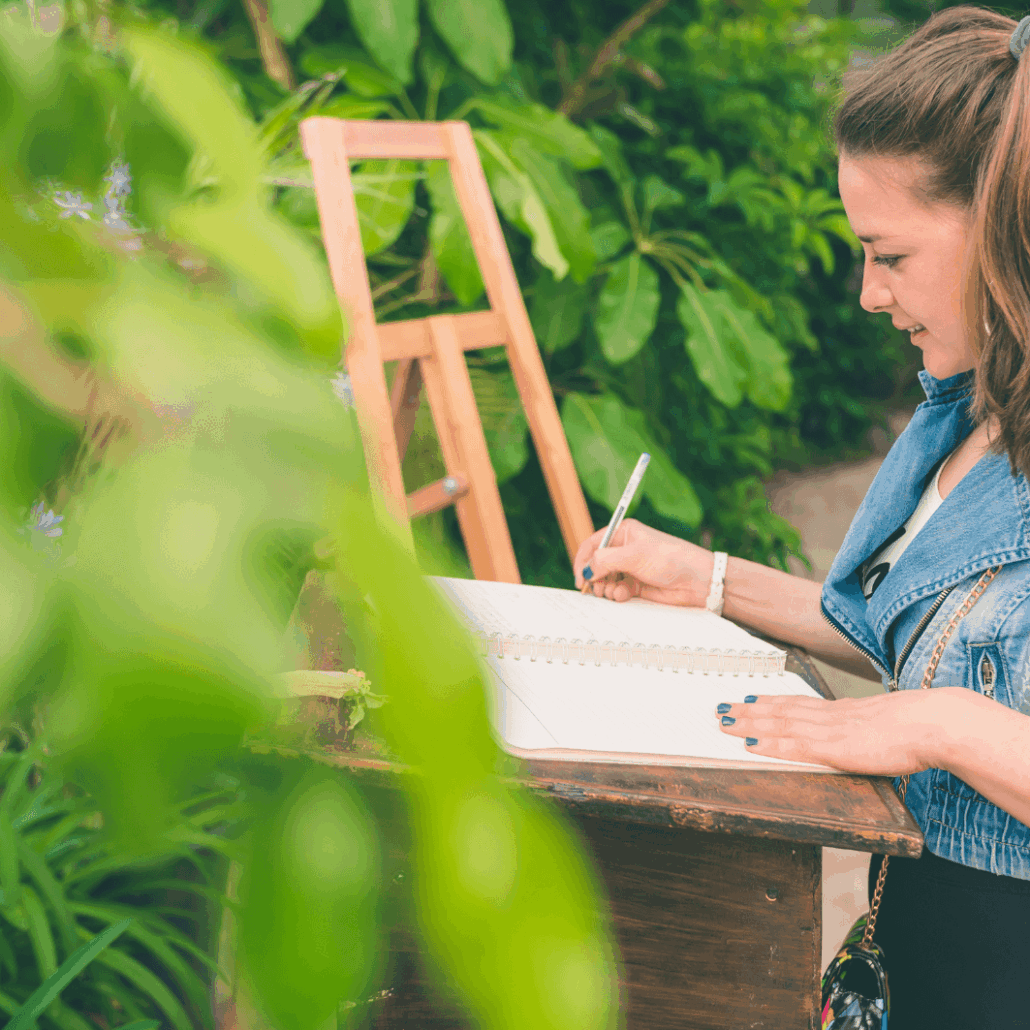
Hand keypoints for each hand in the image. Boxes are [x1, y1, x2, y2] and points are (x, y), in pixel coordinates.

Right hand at [573, 518, 715, 606]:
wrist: (697, 581)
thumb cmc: (671, 558)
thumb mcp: (635, 555)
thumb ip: (605, 560)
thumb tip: (586, 570)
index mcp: (623, 533)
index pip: (592, 544)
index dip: (583, 561)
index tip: (581, 577)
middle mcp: (624, 550)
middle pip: (596, 565)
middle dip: (594, 578)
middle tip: (597, 588)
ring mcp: (630, 568)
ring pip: (604, 580)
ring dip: (606, 588)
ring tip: (615, 591)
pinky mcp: (636, 585)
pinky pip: (616, 591)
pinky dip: (617, 595)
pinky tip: (626, 595)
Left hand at [714, 687, 976, 775]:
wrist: (935, 722)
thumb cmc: (921, 726)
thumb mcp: (889, 725)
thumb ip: (871, 729)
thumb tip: (866, 734)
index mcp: (844, 712)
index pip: (799, 703)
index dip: (771, 701)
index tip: (749, 698)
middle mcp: (830, 716)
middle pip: (780, 710)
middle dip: (748, 710)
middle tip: (721, 708)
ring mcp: (830, 730)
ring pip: (779, 724)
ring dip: (749, 723)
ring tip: (723, 721)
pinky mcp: (834, 748)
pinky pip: (792, 746)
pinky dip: (768, 744)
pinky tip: (749, 743)